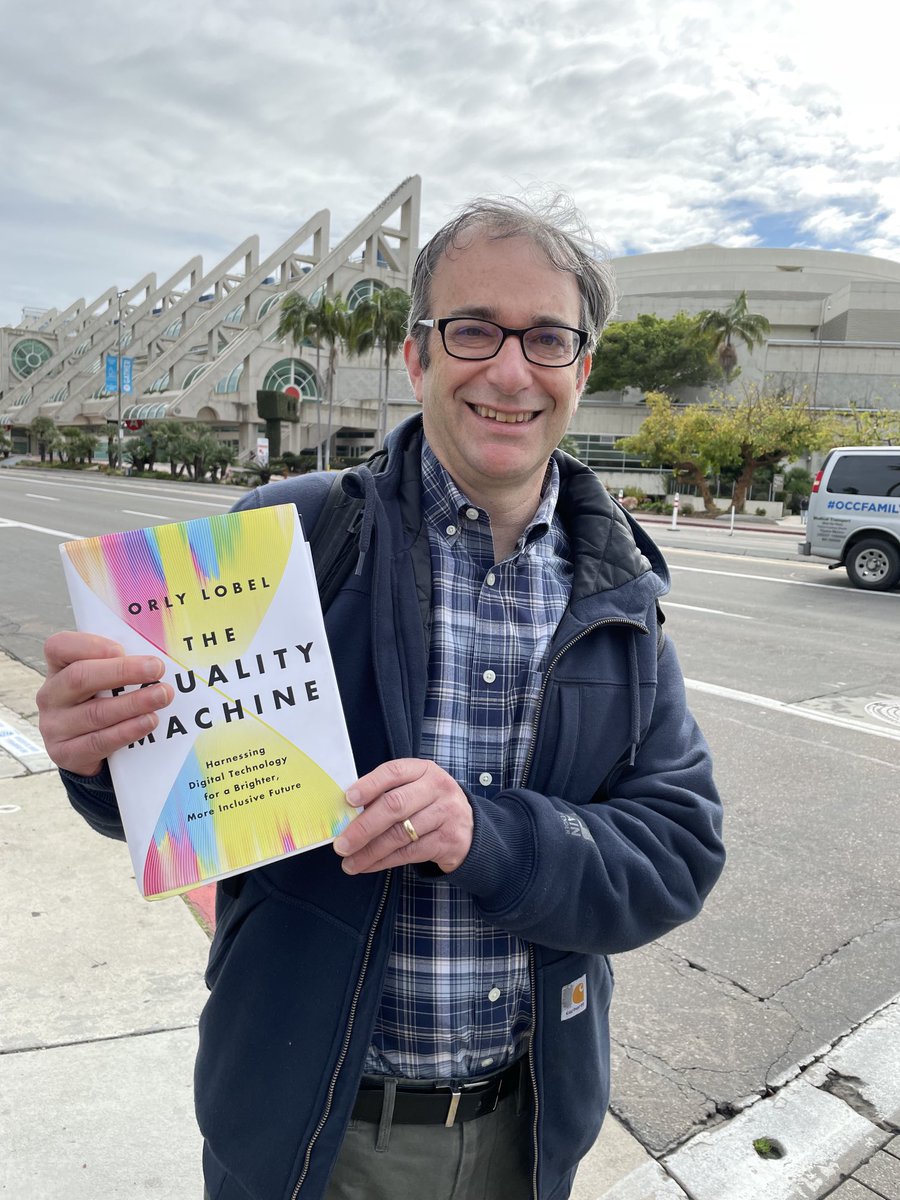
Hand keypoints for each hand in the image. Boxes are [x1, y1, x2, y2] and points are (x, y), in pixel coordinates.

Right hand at [37, 632, 173, 776]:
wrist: (86, 748)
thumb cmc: (101, 701)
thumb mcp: (103, 680)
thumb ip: (120, 665)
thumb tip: (153, 660)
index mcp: (58, 669)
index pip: (59, 647)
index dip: (90, 645)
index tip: (122, 649)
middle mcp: (50, 696)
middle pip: (80, 678)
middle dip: (122, 671)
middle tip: (157, 669)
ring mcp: (54, 726)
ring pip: (94, 713)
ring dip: (133, 703)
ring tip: (161, 696)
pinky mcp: (65, 753)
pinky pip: (98, 742)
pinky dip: (127, 731)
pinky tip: (149, 721)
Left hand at [334, 758, 472, 875]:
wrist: (469, 829)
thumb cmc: (430, 805)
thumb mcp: (415, 789)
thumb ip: (387, 794)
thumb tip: (348, 813)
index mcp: (424, 770)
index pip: (393, 772)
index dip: (369, 785)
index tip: (348, 800)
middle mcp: (437, 788)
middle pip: (394, 805)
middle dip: (363, 827)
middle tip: (341, 844)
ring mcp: (446, 814)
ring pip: (400, 834)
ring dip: (369, 851)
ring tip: (349, 862)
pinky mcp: (448, 840)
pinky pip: (409, 853)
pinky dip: (384, 861)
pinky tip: (368, 865)